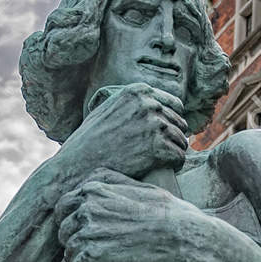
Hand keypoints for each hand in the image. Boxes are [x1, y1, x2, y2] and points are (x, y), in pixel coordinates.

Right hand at [53, 84, 188, 183]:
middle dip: (174, 138)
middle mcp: (149, 104)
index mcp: (139, 91)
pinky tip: (165, 170)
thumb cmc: (90, 139)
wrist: (78, 164)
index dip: (171, 122)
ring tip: (163, 163)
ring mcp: (155, 125)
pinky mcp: (158, 148)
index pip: (175, 105)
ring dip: (175, 152)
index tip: (165, 135)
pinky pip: (179, 157)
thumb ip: (131, 102)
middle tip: (163, 153)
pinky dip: (175, 165)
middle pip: (180, 123)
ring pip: (181, 141)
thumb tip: (153, 102)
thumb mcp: (108, 108)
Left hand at [55, 170, 200, 261]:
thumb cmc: (169, 214)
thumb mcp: (139, 187)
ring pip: (69, 251)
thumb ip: (112, 184)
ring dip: (86, 260)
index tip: (89, 234)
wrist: (183, 237)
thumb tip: (95, 183)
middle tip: (101, 252)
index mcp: (95, 189)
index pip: (64, 206)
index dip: (73, 222)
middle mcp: (86, 207)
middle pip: (64, 230)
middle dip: (78, 242)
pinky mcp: (91, 254)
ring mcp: (87, 230)